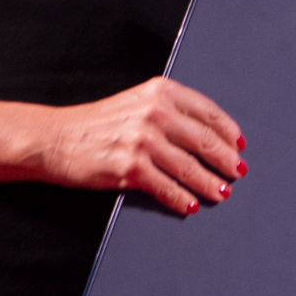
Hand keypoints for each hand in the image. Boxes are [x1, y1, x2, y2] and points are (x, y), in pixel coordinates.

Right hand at [36, 76, 245, 214]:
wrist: (55, 138)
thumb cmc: (98, 122)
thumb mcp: (137, 102)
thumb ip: (169, 110)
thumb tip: (206, 135)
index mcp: (161, 91)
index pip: (208, 112)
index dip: (228, 131)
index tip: (239, 145)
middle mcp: (155, 112)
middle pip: (204, 140)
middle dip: (225, 159)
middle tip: (238, 172)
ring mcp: (143, 140)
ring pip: (189, 167)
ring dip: (210, 183)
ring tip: (222, 193)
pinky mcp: (130, 167)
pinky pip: (166, 187)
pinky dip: (181, 199)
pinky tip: (190, 204)